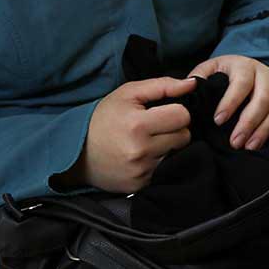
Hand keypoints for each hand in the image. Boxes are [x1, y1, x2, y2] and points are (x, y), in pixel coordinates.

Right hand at [67, 75, 197, 192]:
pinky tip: (143, 156)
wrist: (76, 152)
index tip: (164, 112)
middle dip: (174, 129)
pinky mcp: (140, 185)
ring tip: (148, 141)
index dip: (177, 111)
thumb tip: (193, 83)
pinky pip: (165, 170)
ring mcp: (140, 171)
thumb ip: (164, 85)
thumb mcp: (128, 93)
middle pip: (184, 136)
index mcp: (138, 125)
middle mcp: (140, 151)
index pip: (183, 116)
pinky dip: (159, 162)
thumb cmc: (104, 118)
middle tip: (155, 127)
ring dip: (168, 147)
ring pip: (177, 154)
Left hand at [192, 54, 268, 149]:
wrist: (244, 67)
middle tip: (235, 142)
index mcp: (245, 66)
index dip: (230, 103)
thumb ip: (198, 77)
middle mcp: (265, 74)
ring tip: (250, 146)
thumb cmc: (224, 73)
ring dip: (265, 130)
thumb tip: (188, 87)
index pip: (241, 83)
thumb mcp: (209, 69)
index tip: (218, 121)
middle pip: (263, 99)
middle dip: (249, 123)